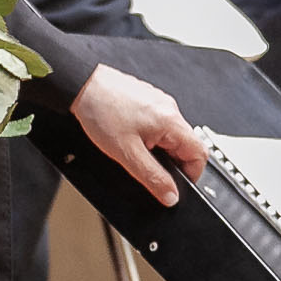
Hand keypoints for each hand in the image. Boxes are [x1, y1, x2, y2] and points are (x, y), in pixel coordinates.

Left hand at [70, 66, 204, 206]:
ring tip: (133, 150)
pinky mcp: (145, 99)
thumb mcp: (127, 154)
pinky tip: (128, 136)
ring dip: (157, 149)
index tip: (174, 185)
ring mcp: (158, 102)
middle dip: (169, 162)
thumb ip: (152, 177)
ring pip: (169, 135)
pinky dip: (147, 135)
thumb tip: (171, 195)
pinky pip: (156, 123)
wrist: (80, 85)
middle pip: (185, 145)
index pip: (200, 155)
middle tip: (147, 167)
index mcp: (171, 121)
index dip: (190, 175)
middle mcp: (169, 108)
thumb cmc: (100, 110)